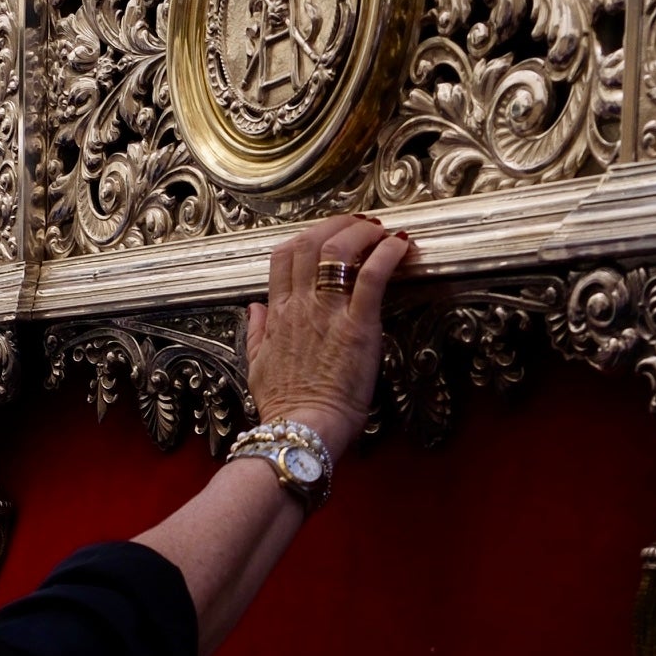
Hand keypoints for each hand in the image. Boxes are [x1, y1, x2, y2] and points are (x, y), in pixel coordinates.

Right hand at [242, 214, 414, 455]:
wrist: (303, 430)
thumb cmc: (285, 407)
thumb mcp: (257, 367)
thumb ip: (257, 333)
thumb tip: (255, 309)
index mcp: (279, 314)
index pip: (284, 256)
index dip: (308, 237)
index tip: (328, 236)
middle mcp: (300, 306)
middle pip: (311, 242)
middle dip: (338, 225)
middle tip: (360, 226)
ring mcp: (328, 313)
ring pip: (338, 249)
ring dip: (363, 232)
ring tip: (381, 232)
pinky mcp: (358, 326)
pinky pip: (372, 276)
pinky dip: (388, 254)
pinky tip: (400, 247)